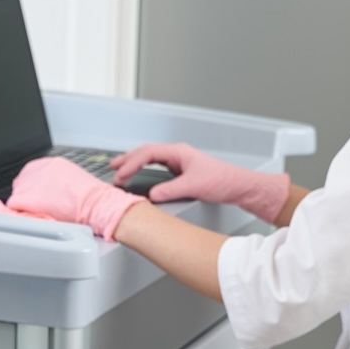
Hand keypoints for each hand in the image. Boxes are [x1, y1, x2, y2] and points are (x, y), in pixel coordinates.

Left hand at [5, 157, 141, 239]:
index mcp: (53, 163)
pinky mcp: (29, 197)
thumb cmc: (92, 198)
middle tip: (35, 206)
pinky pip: (14, 204)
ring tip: (37, 212)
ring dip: (24, 204)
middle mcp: (41, 168)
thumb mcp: (74, 179)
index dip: (32, 185)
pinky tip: (29, 216)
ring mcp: (34, 182)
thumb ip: (58, 181)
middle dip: (27, 194)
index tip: (35, 194)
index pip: (31, 171)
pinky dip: (19, 212)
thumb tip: (50, 189)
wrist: (95, 204)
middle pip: (22, 181)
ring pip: (18, 193)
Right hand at [109, 142, 291, 224]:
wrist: (237, 185)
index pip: (148, 153)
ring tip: (120, 170)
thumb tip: (151, 196)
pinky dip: (144, 170)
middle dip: (127, 160)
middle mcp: (177, 154)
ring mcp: (178, 161)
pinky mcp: (180, 171)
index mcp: (178, 152)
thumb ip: (170, 190)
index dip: (131, 163)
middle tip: (112, 169)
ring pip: (150, 158)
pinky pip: (156, 167)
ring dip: (134, 164)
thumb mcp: (192, 186)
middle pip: (145, 153)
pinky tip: (139, 176)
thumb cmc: (221, 180)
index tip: (121, 174)